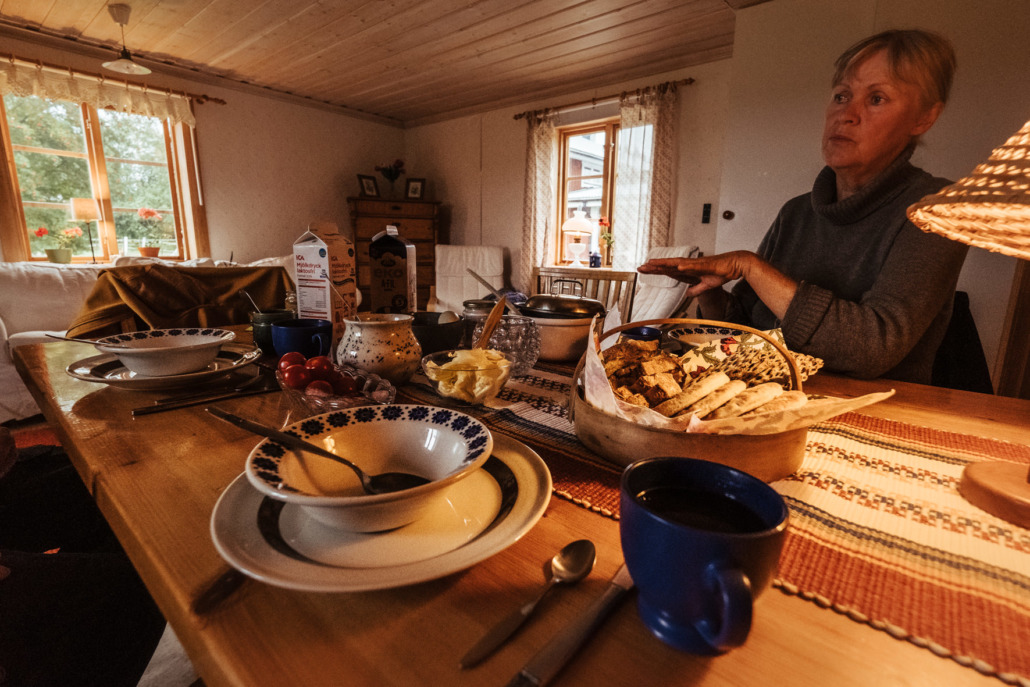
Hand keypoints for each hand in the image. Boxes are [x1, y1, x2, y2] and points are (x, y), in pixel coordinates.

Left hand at [638, 252, 753, 296]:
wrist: (735, 266)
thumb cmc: (721, 272)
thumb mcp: (705, 286)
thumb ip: (695, 289)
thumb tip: (687, 294)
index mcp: (689, 270)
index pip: (669, 271)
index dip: (657, 271)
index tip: (645, 271)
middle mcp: (689, 265)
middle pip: (668, 266)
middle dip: (654, 267)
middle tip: (640, 267)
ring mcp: (696, 264)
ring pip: (677, 263)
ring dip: (664, 264)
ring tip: (652, 264)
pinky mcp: (705, 264)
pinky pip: (693, 266)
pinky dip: (685, 266)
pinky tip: (676, 266)